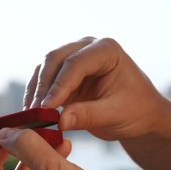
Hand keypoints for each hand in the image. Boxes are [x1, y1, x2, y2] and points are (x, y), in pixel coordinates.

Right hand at [24, 37, 170, 140]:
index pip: (76, 63)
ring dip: (36, 91)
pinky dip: (36, 96)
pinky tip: (31, 113)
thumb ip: (88, 116)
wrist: (140, 115)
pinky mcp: (63, 74)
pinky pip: (42, 81)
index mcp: (106, 50)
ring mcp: (73, 58)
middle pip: (55, 60)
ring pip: (44, 68)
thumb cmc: (136, 110)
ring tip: (30, 116)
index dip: (59, 85)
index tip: (46, 107)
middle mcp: (87, 48)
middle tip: (34, 113)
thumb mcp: (116, 114)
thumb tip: (60, 121)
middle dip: (43, 87)